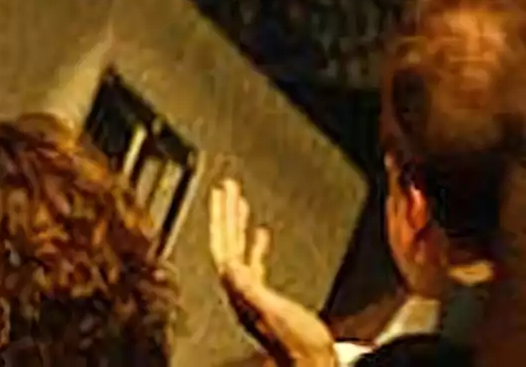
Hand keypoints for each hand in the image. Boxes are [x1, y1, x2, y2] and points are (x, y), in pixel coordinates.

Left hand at [209, 179, 336, 366]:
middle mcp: (239, 288)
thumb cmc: (298, 345)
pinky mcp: (266, 298)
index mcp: (238, 287)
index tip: (221, 191)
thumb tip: (228, 263)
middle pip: (227, 241)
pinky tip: (261, 233)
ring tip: (239, 201)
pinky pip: (254, 261)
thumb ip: (250, 289)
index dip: (221, 215)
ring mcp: (251, 293)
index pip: (223, 242)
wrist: (313, 365)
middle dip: (226, 212)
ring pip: (238, 248)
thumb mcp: (273, 311)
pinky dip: (255, 243)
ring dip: (238, 223)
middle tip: (228, 185)